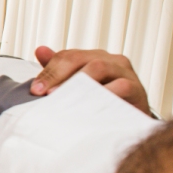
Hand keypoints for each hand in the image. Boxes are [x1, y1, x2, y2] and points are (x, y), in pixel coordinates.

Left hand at [31, 47, 150, 114]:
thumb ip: (60, 69)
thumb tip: (40, 50)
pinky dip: (102, 95)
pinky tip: (88, 107)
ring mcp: (125, 73)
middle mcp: (110, 60)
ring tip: (62, 98)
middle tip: (44, 94)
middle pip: (79, 59)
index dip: (48, 72)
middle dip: (58, 75)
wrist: (133, 123)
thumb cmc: (104, 103)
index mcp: (94, 57)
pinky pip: (119, 87)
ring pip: (98, 68)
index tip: (35, 90)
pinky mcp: (137, 89)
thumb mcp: (81, 87)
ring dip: (76, 83)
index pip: (66, 56)